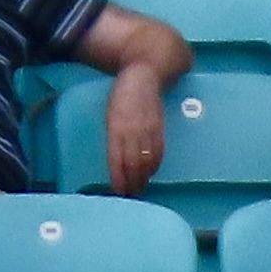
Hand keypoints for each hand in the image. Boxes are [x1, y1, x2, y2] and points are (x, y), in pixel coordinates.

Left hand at [103, 77, 167, 194]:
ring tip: (139, 190)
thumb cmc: (122, 95)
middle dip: (131, 182)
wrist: (145, 74)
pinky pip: (158, 151)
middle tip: (129, 197)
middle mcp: (132, 129)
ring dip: (143, 178)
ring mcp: (148, 129)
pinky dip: (154, 165)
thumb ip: (114, 136)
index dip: (118, 177)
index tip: (117, 192)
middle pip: (132, 163)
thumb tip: (116, 162)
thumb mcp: (111, 113)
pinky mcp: (159, 128)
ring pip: (146, 160)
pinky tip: (151, 173)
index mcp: (116, 125)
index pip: (117, 158)